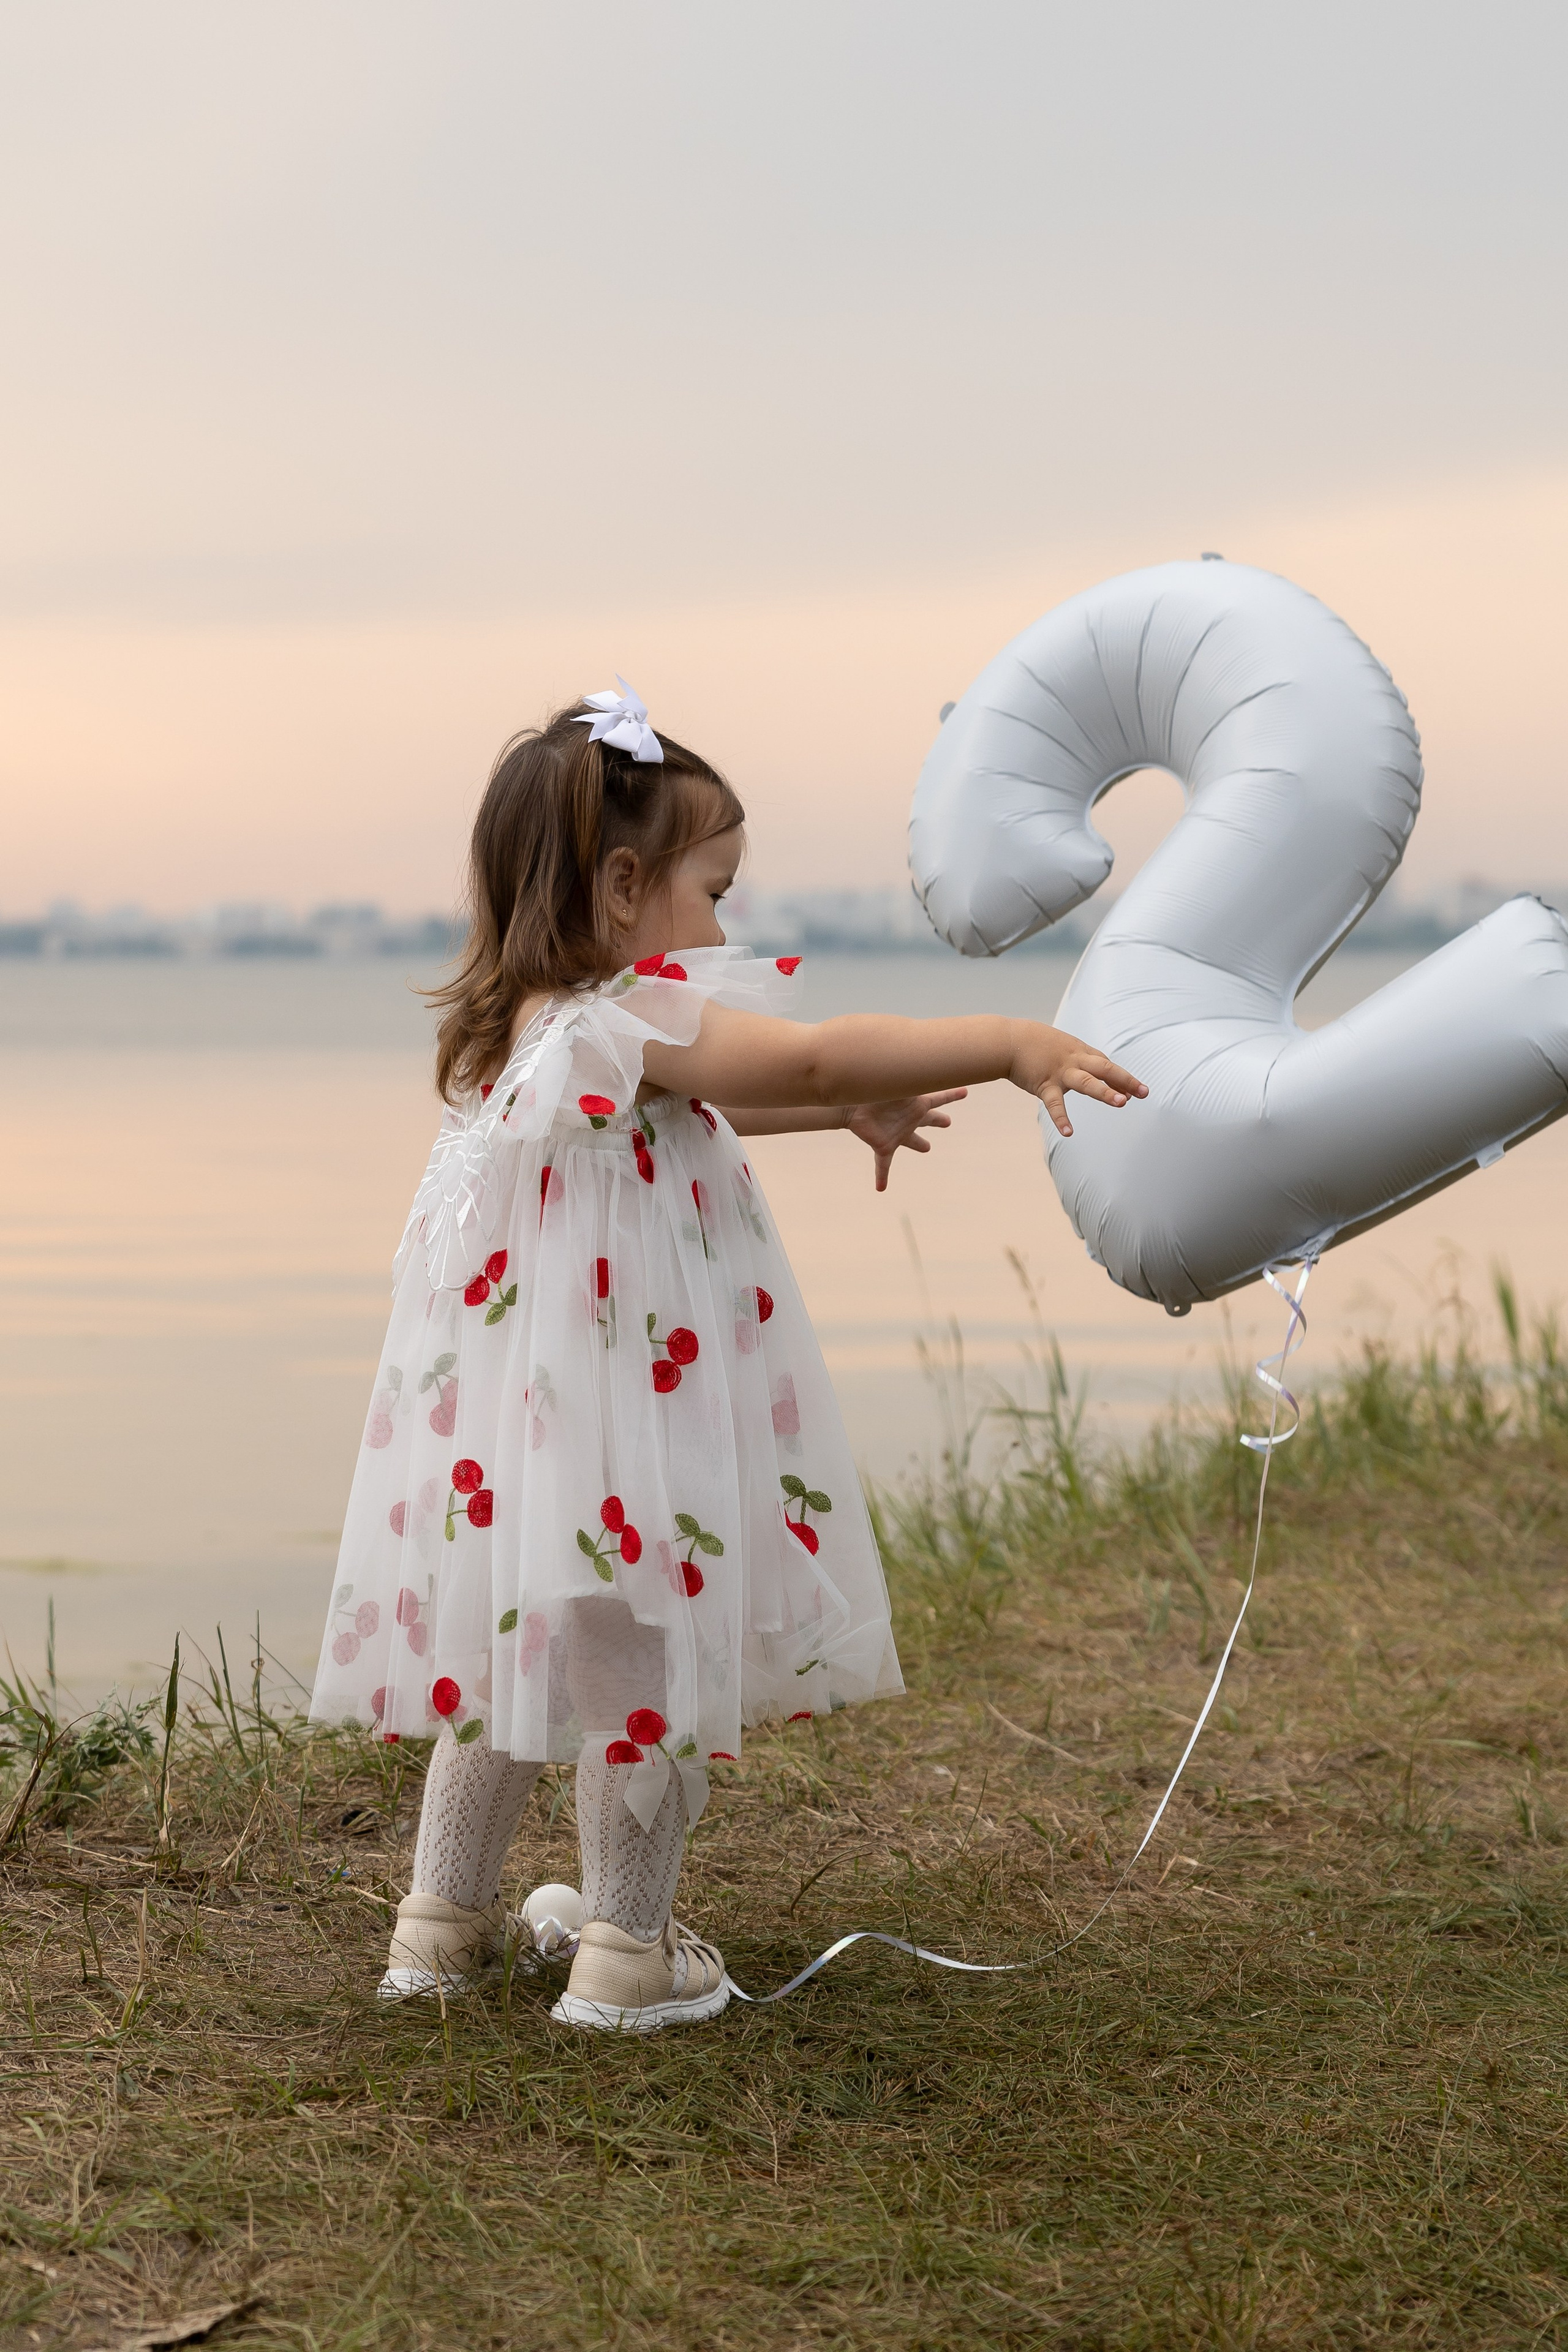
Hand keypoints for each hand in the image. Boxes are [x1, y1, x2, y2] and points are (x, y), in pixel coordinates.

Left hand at [843, 1090, 967, 1190]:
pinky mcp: (883, 1146)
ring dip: (919, 1144)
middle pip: (928, 1120)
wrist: (853, 1104)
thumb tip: (941, 1065)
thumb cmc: (880, 1091)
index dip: (952, 1095)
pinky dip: (881, 1176)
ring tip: (926, 1147)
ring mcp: (897, 1134)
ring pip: (912, 1141)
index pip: (939, 1098)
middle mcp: (909, 1120)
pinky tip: (881, 1188)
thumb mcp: (904, 1084)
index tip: (965, 1091)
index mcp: (917, 1105)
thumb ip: (919, 1078)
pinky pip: (883, 1165)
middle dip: (938, 1120)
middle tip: (947, 1121)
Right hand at [1009, 1025, 1146, 1136]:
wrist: (1008, 1040)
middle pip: (1105, 1068)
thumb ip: (1075, 1058)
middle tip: (1144, 1092)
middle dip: (1126, 1080)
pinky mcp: (1044, 1085)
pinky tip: (1069, 1133)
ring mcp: (1060, 1072)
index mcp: (1079, 1051)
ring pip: (1086, 1082)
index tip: (1137, 1091)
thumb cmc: (1033, 1043)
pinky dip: (1061, 1118)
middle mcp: (1074, 1060)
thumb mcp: (1060, 1045)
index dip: (1122, 1078)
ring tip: (1121, 1102)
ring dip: (1104, 1091)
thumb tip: (1088, 1072)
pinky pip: (1055, 1104)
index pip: (1106, 1065)